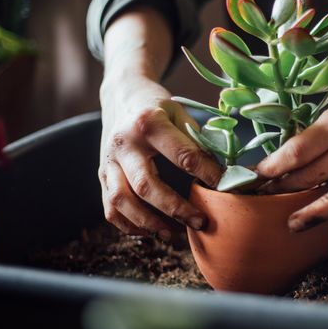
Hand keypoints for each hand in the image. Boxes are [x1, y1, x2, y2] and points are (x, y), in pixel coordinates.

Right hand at [99, 74, 221, 239]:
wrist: (121, 94)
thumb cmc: (158, 106)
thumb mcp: (180, 113)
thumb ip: (198, 141)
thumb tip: (225, 174)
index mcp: (148, 123)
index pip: (182, 156)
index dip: (207, 174)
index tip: (226, 188)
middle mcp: (123, 143)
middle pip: (146, 185)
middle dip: (175, 208)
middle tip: (201, 221)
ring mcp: (108, 161)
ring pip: (122, 201)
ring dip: (149, 223)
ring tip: (174, 233)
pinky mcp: (102, 174)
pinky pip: (110, 208)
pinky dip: (129, 225)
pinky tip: (151, 231)